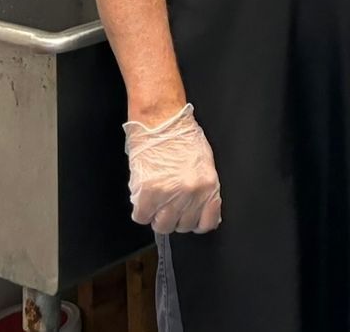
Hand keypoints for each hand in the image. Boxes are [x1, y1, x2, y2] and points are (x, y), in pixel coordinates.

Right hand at [122, 103, 221, 234]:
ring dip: (157, 216)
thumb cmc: (182, 138)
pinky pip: (141, 217)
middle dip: (174, 217)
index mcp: (208, 186)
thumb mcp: (204, 164)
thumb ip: (205, 190)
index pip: (207, 223)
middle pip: (181, 226)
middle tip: (168, 201)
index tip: (189, 217)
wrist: (162, 122)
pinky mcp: (147, 194)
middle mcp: (191, 193)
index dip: (196, 222)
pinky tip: (144, 195)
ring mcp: (169, 195)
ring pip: (161, 226)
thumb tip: (204, 210)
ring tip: (156, 198)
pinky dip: (141, 209)